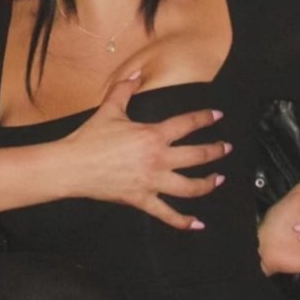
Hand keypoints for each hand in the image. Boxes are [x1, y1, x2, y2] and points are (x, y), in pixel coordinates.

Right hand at [62, 72, 230, 229]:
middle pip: (198, 156)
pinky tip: (197, 224)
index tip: (218, 116)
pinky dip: (183, 221)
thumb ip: (125, 89)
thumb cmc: (90, 138)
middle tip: (226, 148)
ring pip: (190, 187)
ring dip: (208, 184)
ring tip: (219, 180)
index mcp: (153, 135)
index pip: (187, 124)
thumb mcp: (110, 109)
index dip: (205, 118)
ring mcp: (152, 182)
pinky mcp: (142, 200)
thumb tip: (135, 74)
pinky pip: (167, 214)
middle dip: (216, 151)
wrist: (72, 166)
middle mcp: (158, 159)